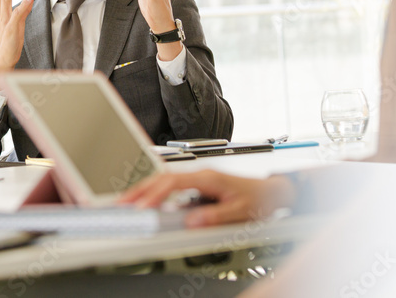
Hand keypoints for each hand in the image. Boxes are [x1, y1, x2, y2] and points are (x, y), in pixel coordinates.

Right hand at [0, 0, 33, 91]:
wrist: (3, 62)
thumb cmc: (8, 46)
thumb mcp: (16, 26)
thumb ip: (21, 13)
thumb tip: (27, 1)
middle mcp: (0, 16)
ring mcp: (5, 22)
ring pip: (6, 1)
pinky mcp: (11, 30)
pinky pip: (17, 15)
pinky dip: (23, 6)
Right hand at [117, 170, 294, 227]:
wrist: (273, 192)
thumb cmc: (259, 199)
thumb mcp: (240, 212)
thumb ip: (215, 216)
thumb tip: (191, 221)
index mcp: (208, 177)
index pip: (173, 182)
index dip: (154, 195)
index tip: (141, 207)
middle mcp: (201, 174)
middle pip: (162, 178)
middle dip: (139, 190)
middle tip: (121, 203)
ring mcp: (199, 178)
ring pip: (165, 181)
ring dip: (145, 191)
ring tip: (128, 203)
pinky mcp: (199, 185)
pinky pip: (171, 187)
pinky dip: (156, 193)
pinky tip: (148, 202)